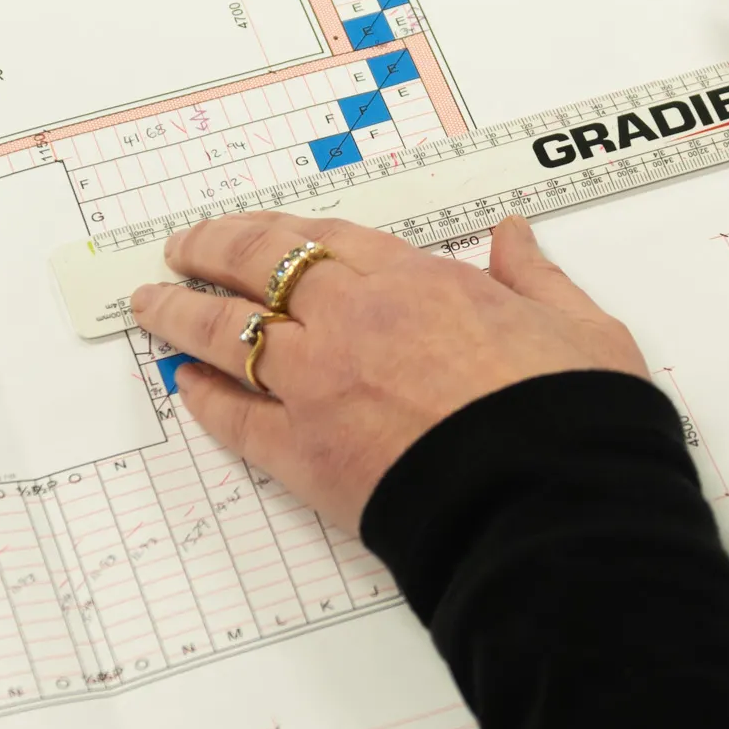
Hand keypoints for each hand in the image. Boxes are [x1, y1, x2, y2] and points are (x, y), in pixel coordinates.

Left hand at [128, 214, 645, 532]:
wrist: (548, 501)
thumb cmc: (569, 414)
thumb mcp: (578, 324)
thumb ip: (535, 277)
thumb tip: (516, 238)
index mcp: (416, 281)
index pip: (322, 239)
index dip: (274, 229)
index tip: (250, 228)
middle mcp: (353, 320)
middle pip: (256, 270)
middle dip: (207, 253)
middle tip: (177, 250)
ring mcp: (318, 385)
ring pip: (226, 336)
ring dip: (180, 317)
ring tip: (150, 307)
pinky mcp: (303, 454)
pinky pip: (234, 419)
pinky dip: (204, 400)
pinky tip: (185, 389)